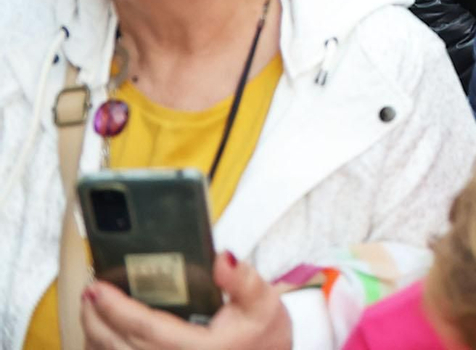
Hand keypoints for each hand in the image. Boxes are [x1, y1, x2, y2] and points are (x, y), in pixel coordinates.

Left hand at [81, 250, 290, 349]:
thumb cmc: (262, 338)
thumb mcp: (263, 304)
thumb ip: (243, 281)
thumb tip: (222, 258)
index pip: (145, 328)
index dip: (116, 308)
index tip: (98, 287)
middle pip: (119, 345)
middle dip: (96, 317)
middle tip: (88, 291)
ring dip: (95, 335)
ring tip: (90, 308)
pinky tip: (101, 336)